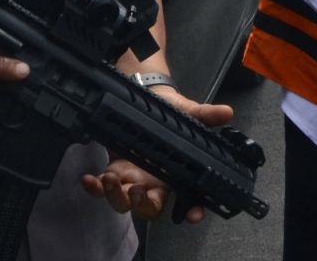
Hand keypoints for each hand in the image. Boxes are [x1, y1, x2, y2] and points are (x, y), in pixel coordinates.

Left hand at [81, 86, 233, 222]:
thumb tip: (226, 112)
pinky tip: (90, 179)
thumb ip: (205, 114)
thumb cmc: (170, 114)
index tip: (192, 215)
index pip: (188, 199)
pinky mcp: (114, 172)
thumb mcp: (188, 112)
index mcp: (175, 173)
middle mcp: (154, 182)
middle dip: (143, 205)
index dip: (192, 210)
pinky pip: (102, 189)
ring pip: (124, 202)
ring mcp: (133, 179)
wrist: (146, 101)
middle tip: (138, 192)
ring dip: (116, 196)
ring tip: (111, 179)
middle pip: (150, 208)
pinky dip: (94, 188)